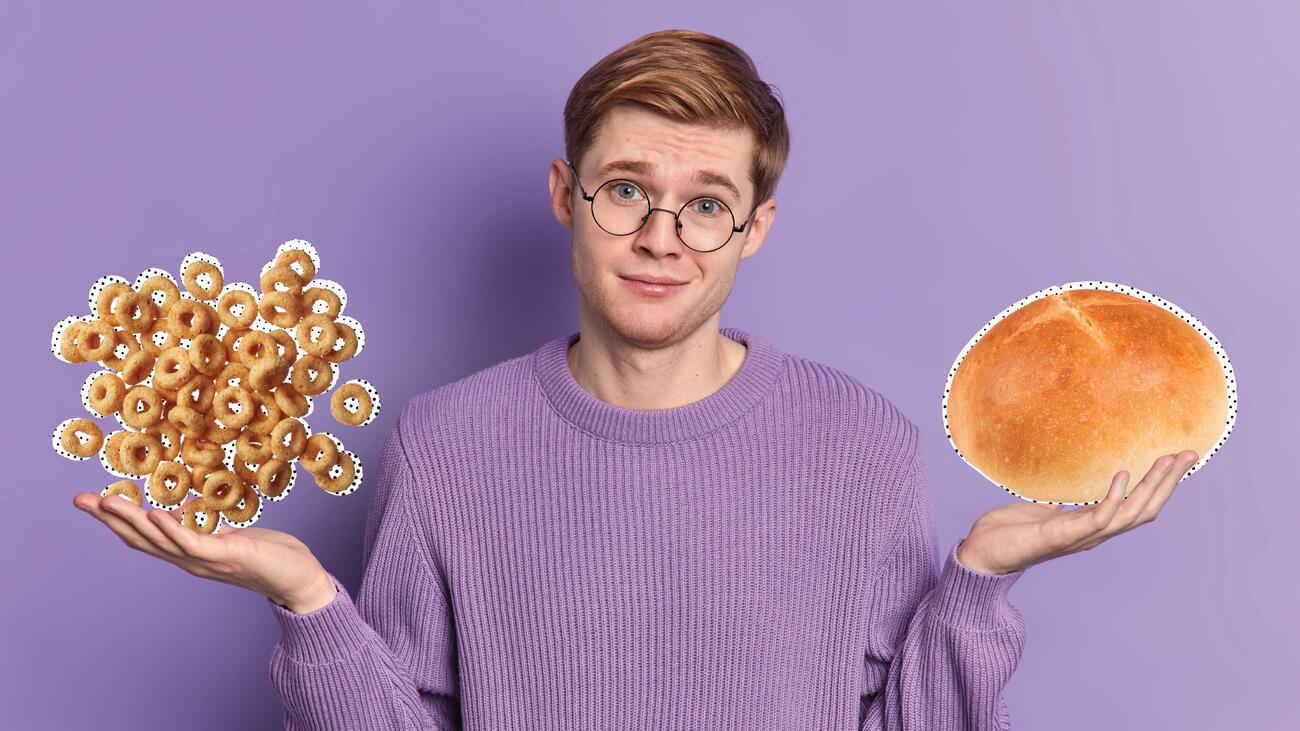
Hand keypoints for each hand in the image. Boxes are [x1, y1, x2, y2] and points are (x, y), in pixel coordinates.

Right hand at [72, 491, 337, 613]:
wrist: (300, 580)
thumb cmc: (270, 555)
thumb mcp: (231, 536)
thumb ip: (205, 528)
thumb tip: (181, 513)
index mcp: (189, 553)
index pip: (145, 537)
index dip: (117, 520)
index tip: (92, 500)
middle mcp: (190, 560)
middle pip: (141, 540)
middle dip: (110, 519)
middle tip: (80, 499)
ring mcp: (206, 561)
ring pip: (160, 541)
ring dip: (132, 521)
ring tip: (107, 501)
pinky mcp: (227, 556)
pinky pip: (193, 543)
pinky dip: (172, 530)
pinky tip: (156, 513)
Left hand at [956, 450, 1199, 574]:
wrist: (979, 554)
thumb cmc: (1006, 535)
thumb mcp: (1037, 515)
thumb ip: (1054, 509)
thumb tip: (1059, 501)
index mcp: (1090, 526)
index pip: (1136, 506)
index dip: (1159, 485)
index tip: (1178, 459)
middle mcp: (1092, 534)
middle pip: (1145, 509)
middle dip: (1169, 482)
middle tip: (1190, 454)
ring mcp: (1080, 537)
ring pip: (1130, 514)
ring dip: (1152, 486)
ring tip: (1168, 460)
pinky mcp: (1061, 536)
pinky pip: (1097, 518)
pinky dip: (1113, 497)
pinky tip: (1122, 474)